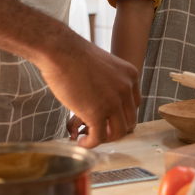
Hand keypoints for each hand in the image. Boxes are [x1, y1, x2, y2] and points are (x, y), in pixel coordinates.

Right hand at [34, 29, 141, 148]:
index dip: (121, 114)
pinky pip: (99, 137)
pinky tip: (81, 141)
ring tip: (89, 136)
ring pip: (118, 132)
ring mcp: (113, 102)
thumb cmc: (74, 55)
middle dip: (114, 128)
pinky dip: (91, 143)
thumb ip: (109, 82)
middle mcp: (126, 89)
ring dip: (104, 138)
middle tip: (98, 130)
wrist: (60, 51)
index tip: (108, 118)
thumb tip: (101, 99)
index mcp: (130, 75)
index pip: (133, 104)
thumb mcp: (103, 65)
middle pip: (129, 119)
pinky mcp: (97, 113)